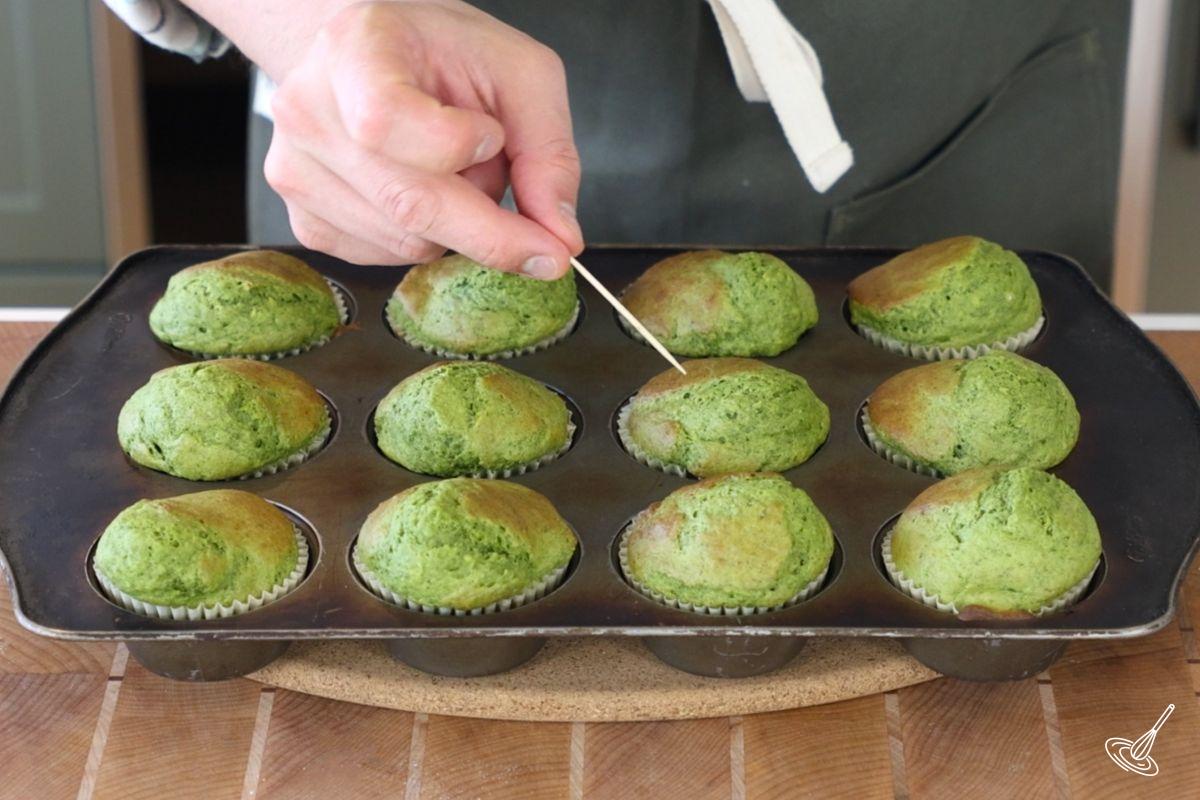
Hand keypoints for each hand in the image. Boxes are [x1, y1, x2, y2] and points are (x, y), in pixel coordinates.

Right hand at [258, 2, 582, 276]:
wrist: (381, 58)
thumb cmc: (447, 56)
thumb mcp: (520, 76)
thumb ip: (549, 154)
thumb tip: (560, 238)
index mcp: (353, 51)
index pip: (385, 121)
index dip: (454, 144)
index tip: (493, 137)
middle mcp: (308, 110)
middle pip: (407, 203)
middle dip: (491, 229)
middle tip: (543, 238)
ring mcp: (295, 169)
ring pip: (406, 241)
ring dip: (458, 227)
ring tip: (456, 174)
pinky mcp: (303, 218)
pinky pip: (386, 257)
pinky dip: (429, 241)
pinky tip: (427, 195)